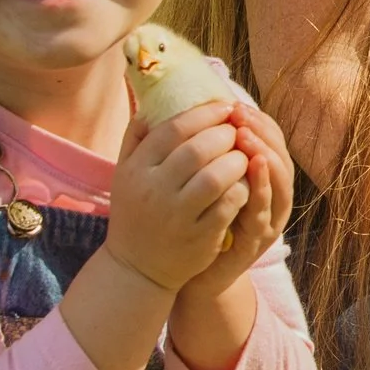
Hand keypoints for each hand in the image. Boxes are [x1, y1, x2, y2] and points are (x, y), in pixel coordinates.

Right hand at [104, 100, 249, 296]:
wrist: (136, 268)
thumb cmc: (136, 212)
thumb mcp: (125, 173)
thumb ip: (137, 137)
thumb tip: (154, 101)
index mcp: (137, 168)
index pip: (175, 128)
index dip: (205, 113)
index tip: (225, 106)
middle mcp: (154, 190)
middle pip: (199, 149)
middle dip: (226, 134)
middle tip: (238, 131)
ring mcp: (176, 216)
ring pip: (217, 176)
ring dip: (237, 160)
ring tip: (243, 156)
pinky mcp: (199, 237)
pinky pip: (229, 204)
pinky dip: (242, 189)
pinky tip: (245, 184)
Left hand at [205, 92, 295, 285]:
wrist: (185, 273)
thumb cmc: (192, 221)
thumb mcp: (201, 180)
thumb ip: (205, 150)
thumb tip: (192, 108)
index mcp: (259, 179)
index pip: (269, 140)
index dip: (257, 119)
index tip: (235, 102)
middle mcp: (271, 197)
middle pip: (281, 155)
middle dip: (262, 131)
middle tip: (240, 114)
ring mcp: (268, 220)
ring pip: (281, 181)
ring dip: (265, 154)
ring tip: (246, 136)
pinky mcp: (257, 241)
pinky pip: (265, 210)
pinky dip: (261, 187)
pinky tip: (253, 167)